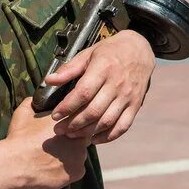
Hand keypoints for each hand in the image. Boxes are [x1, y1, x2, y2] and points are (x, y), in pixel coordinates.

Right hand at [4, 98, 87, 188]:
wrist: (16, 164)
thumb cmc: (20, 137)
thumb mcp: (24, 112)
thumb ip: (35, 102)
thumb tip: (37, 99)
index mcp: (70, 121)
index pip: (80, 120)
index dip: (70, 126)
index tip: (60, 131)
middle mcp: (80, 137)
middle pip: (82, 138)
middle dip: (72, 141)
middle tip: (55, 145)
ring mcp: (80, 156)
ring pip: (79, 155)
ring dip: (71, 155)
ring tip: (52, 158)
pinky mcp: (77, 173)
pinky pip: (76, 170)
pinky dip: (68, 170)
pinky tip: (54, 168)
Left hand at [45, 30, 154, 144]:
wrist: (139, 50)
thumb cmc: (110, 51)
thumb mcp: (88, 53)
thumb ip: (69, 69)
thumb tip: (49, 80)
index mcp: (103, 69)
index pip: (83, 93)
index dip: (67, 107)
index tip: (55, 115)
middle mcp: (117, 84)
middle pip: (94, 111)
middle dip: (73, 124)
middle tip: (59, 129)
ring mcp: (128, 97)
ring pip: (107, 121)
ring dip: (87, 132)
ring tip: (72, 135)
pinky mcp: (136, 105)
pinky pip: (122, 126)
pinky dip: (108, 137)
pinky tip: (94, 139)